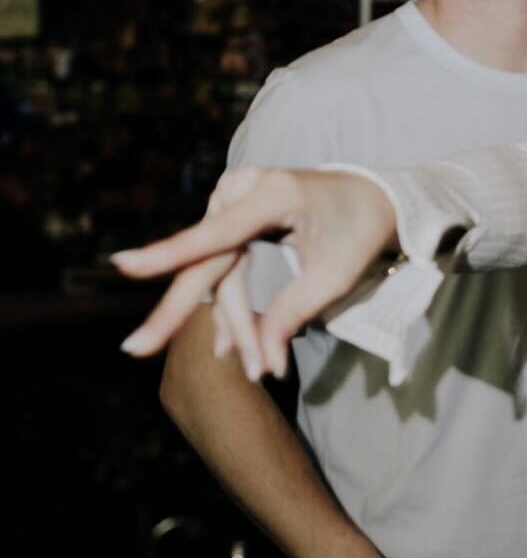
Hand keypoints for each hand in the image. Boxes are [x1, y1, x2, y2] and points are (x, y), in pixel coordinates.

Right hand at [114, 166, 397, 378]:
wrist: (371, 197)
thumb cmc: (358, 231)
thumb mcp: (335, 276)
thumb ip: (293, 314)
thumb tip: (262, 362)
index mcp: (273, 193)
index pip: (217, 233)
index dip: (171, 254)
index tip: (124, 266)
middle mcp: (243, 190)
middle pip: (206, 262)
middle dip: (180, 313)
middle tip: (136, 350)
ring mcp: (232, 200)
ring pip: (216, 274)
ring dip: (232, 323)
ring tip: (259, 368)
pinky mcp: (230, 216)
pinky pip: (221, 268)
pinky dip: (232, 308)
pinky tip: (227, 345)